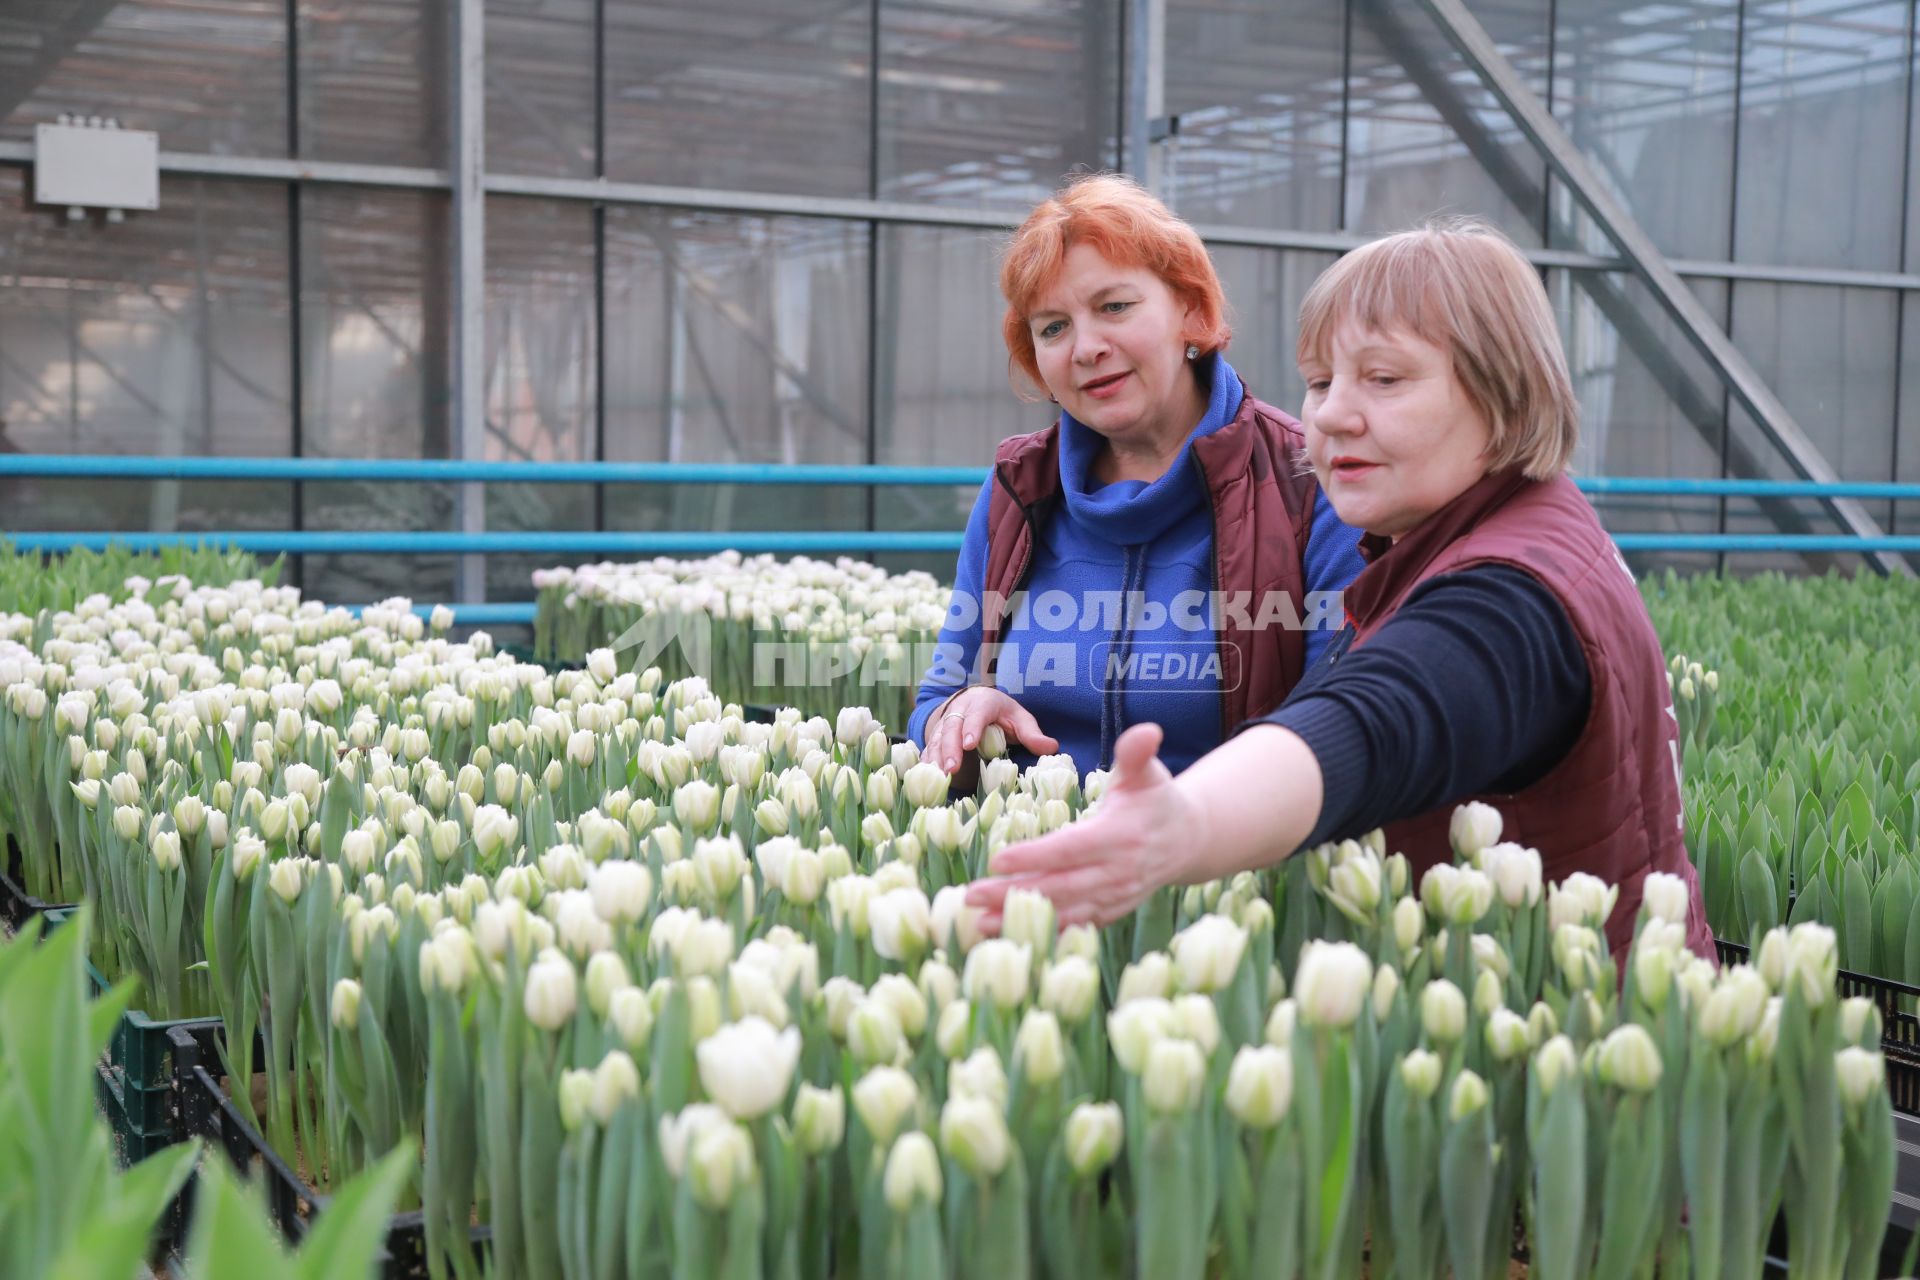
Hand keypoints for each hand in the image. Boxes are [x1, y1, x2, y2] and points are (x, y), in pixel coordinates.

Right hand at [925, 687, 1058, 774]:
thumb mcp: (1020, 719)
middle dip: (950, 748)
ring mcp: (945, 722)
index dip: (972, 728)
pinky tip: (927, 774)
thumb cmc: (1002, 713)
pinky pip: (929, 747)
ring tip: (940, 775)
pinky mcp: (937, 735)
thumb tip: (1051, 748)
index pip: (977, 714)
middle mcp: (959, 710)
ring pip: (937, 738)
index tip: (969, 744)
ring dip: (937, 756)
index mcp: (982, 703)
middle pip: (952, 727)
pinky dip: (927, 760)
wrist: (975, 702)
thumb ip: (1032, 734)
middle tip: (952, 768)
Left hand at [966, 722, 1201, 929]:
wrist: (1189, 841)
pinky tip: (1009, 932)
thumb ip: (1137, 753)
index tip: (998, 860)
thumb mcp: (1147, 772)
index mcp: (1120, 836)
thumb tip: (1147, 730)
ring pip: (1064, 911)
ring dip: (1021, 918)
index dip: (1035, 857)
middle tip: (970, 897)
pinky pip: (1075, 924)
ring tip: (979, 923)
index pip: (1071, 849)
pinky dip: (1044, 930)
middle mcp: (1118, 872)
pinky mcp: (1112, 911)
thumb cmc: (1157, 799)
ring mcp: (1116, 896)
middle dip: (1013, 894)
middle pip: (1060, 887)